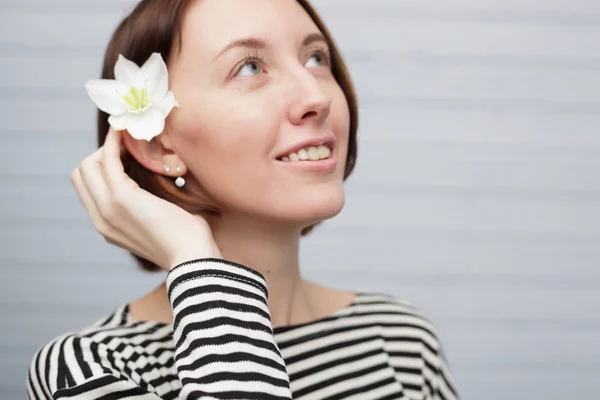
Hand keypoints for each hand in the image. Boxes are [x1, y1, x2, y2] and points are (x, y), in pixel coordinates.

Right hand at [70, 128, 221, 269]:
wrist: (194, 257)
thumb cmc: (187, 241)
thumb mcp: (159, 223)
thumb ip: (148, 207)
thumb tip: (158, 183)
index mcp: (109, 226)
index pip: (87, 188)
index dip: (102, 166)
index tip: (128, 153)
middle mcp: (101, 219)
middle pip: (82, 174)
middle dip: (102, 154)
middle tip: (131, 146)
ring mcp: (108, 208)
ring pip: (88, 165)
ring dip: (107, 146)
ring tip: (131, 137)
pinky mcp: (121, 197)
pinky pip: (107, 159)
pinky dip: (114, 141)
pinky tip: (127, 132)